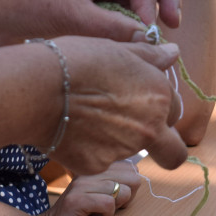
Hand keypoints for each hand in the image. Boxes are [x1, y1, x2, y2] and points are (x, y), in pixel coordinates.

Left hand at [4, 0, 180, 40]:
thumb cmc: (28, 7)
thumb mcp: (72, 18)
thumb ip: (112, 29)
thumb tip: (150, 42)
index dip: (151, 4)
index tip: (148, 33)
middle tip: (172, 26)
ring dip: (151, 14)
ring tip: (156, 39)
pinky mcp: (97, 7)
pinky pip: (126, 14)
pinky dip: (135, 27)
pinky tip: (138, 45)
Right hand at [36, 160, 140, 215]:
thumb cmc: (82, 209)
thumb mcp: (100, 189)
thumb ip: (117, 178)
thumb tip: (138, 173)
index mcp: (97, 165)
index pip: (131, 167)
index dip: (130, 186)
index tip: (117, 195)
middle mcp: (89, 170)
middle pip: (132, 178)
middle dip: (127, 196)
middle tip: (112, 204)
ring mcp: (81, 183)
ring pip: (121, 191)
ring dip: (116, 207)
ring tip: (102, 210)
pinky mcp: (76, 199)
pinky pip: (108, 204)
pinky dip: (107, 214)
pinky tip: (96, 215)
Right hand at [49, 38, 186, 174]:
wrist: (39, 89)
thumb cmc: (78, 60)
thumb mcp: (117, 49)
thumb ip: (150, 57)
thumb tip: (173, 53)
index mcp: (159, 97)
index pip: (176, 110)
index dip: (160, 106)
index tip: (138, 99)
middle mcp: (149, 129)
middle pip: (171, 150)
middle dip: (156, 139)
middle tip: (126, 120)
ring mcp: (123, 151)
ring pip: (132, 152)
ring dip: (119, 139)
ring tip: (88, 116)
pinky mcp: (96, 166)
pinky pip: (100, 159)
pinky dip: (90, 148)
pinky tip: (72, 128)